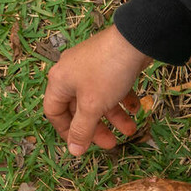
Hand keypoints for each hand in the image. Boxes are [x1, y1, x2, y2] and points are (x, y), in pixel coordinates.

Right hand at [44, 25, 152, 155]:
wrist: (135, 39)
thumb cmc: (107, 73)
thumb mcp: (92, 106)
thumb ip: (82, 130)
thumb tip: (73, 151)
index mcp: (59, 81)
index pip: (54, 112)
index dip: (66, 132)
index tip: (82, 145)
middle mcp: (71, 73)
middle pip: (78, 108)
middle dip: (96, 128)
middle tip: (111, 143)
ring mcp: (90, 67)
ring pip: (98, 100)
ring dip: (114, 117)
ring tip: (131, 129)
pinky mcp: (108, 63)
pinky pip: (111, 88)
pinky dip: (122, 100)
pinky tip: (135, 108)